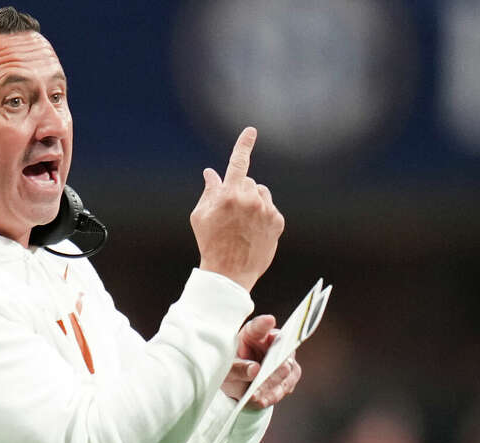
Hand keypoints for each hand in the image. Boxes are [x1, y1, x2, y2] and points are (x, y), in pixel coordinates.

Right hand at [190, 127, 284, 291]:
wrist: (230, 274)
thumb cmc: (210, 243)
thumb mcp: (201, 216)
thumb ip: (208, 191)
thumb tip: (211, 172)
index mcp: (229, 195)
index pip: (238, 162)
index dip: (244, 144)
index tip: (251, 131)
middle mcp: (250, 200)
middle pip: (247, 180)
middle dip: (239, 190)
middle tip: (231, 211)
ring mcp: (266, 211)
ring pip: (261, 193)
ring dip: (253, 201)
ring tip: (243, 223)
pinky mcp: (278, 222)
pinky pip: (270, 208)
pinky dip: (263, 215)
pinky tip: (253, 231)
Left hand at [221, 314, 302, 409]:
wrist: (237, 385)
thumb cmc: (230, 369)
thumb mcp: (226, 369)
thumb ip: (238, 368)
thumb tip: (254, 370)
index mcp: (254, 333)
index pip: (260, 326)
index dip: (264, 323)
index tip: (268, 320)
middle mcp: (273, 343)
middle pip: (282, 350)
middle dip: (275, 365)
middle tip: (268, 373)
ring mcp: (284, 359)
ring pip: (287, 370)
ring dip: (272, 384)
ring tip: (256, 395)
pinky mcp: (288, 377)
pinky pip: (286, 385)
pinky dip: (273, 394)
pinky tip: (261, 400)